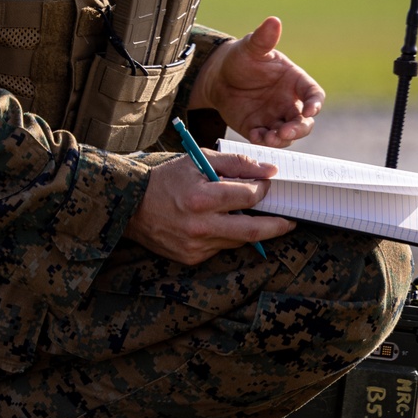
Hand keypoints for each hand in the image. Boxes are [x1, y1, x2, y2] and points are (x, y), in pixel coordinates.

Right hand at [125, 151, 294, 264]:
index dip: (263, 189)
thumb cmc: (165, 178)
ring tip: (254, 218)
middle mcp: (201, 225)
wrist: (129, 205)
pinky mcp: (191, 257)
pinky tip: (221, 224)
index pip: (248, 196)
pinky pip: (220, 248)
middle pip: (253, 230)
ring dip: (250, 229)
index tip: (267, 184)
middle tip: (289, 221)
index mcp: (202, 197)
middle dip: (277, 225)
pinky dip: (226, 236)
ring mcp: (196, 245)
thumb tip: (269, 171)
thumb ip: (235, 163)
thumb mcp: (197, 160)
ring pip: (238, 240)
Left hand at [189, 16, 323, 147]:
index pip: (313, 94)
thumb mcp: (251, 48)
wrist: (218, 76)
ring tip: (271, 138)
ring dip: (282, 138)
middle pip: (305, 120)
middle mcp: (289, 102)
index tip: (311, 110)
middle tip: (287, 132)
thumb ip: (264, 38)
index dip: (315, 103)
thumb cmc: (241, 58)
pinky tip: (256, 136)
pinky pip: (266, 139)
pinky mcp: (260, 128)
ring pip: (288, 134)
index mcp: (295, 81)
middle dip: (299, 128)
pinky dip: (264, 141)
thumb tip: (274, 20)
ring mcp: (275, 117)